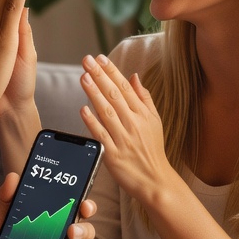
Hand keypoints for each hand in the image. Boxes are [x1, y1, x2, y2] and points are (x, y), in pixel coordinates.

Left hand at [79, 53, 174, 205]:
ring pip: (106, 112)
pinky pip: (101, 135)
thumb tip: (133, 76)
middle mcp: (133, 124)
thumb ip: (143, 98)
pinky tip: (83, 109)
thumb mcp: (155, 121)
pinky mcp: (113, 155)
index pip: (125, 88)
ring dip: (94, 94)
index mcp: (142, 114)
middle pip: (114, 96)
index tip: (100, 58)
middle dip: (100, 76)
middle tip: (87, 60)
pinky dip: (92, 122)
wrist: (156, 180)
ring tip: (84, 77)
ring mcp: (123, 139)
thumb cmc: (153, 149)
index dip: (112, 72)